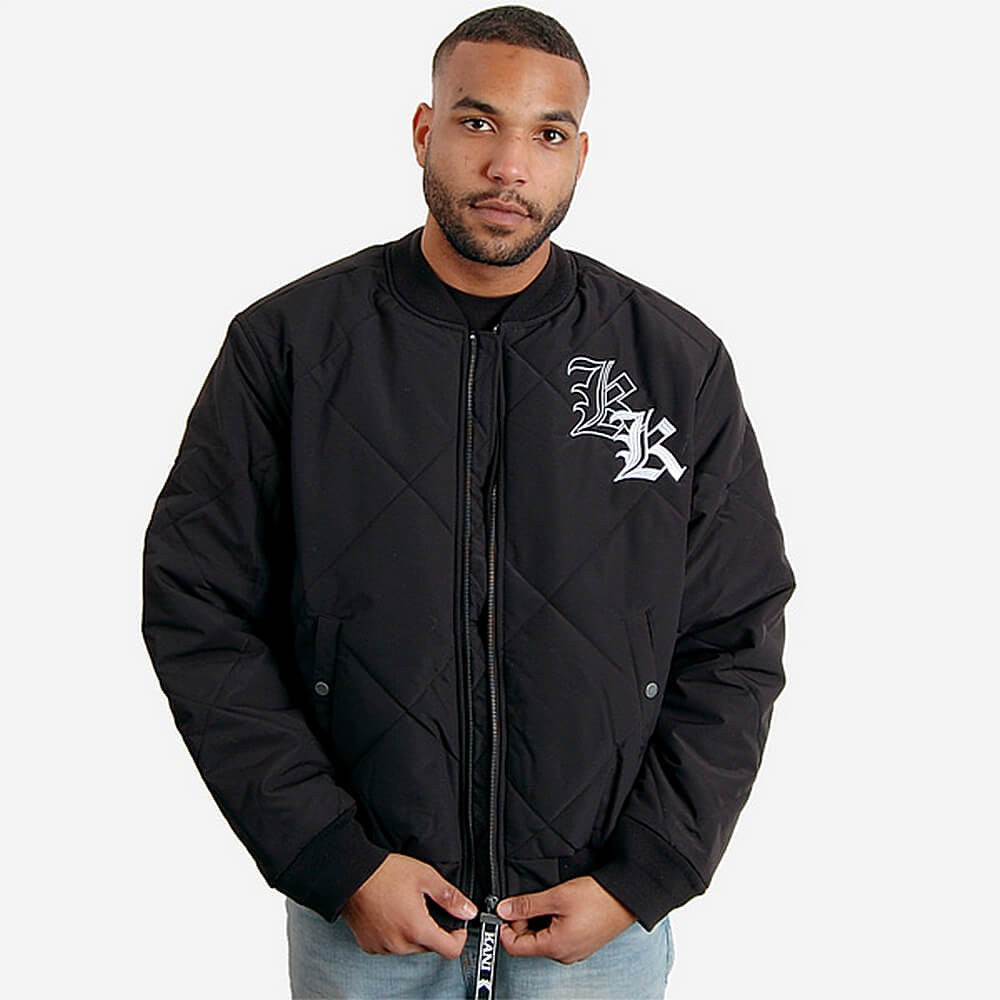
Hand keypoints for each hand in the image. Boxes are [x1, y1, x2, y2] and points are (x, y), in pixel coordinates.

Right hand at [341, 853, 477, 958]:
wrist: (352, 874)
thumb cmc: (385, 873)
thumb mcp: (425, 877)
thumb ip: (449, 897)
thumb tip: (468, 910)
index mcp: (417, 929)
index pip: (450, 950)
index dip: (459, 937)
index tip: (457, 925)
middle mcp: (400, 944)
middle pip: (429, 947)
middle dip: (433, 929)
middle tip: (426, 906)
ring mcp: (383, 947)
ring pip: (410, 947)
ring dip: (413, 932)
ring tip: (405, 906)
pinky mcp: (369, 945)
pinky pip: (391, 945)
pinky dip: (395, 934)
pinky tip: (391, 913)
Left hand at [496, 876, 635, 963]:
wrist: (627, 898)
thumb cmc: (598, 899)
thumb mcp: (557, 897)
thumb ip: (527, 905)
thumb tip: (504, 909)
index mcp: (555, 947)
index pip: (516, 947)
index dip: (505, 928)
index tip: (504, 910)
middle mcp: (564, 954)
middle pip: (529, 943)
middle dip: (522, 922)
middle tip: (526, 901)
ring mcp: (574, 950)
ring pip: (543, 939)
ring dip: (537, 921)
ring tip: (546, 900)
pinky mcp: (581, 943)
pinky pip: (557, 936)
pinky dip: (551, 922)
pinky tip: (558, 906)